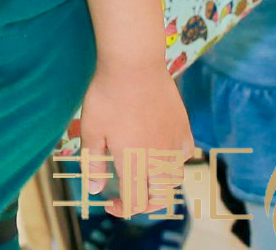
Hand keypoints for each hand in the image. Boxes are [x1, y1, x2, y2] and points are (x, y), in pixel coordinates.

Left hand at [76, 62, 192, 217]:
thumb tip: (96, 191)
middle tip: (128, 196)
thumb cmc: (106, 97)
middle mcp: (159, 161)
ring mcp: (175, 146)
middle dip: (144, 204)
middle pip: (159, 198)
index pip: (135, 203)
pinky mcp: (184, 130)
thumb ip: (94, 164)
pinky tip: (161, 152)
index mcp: (134, 165)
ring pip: (174, 180)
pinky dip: (174, 162)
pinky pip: (184, 156)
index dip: (122, 210)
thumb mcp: (91, 131)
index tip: (110, 204)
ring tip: (144, 176)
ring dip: (160, 186)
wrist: (134, 66)